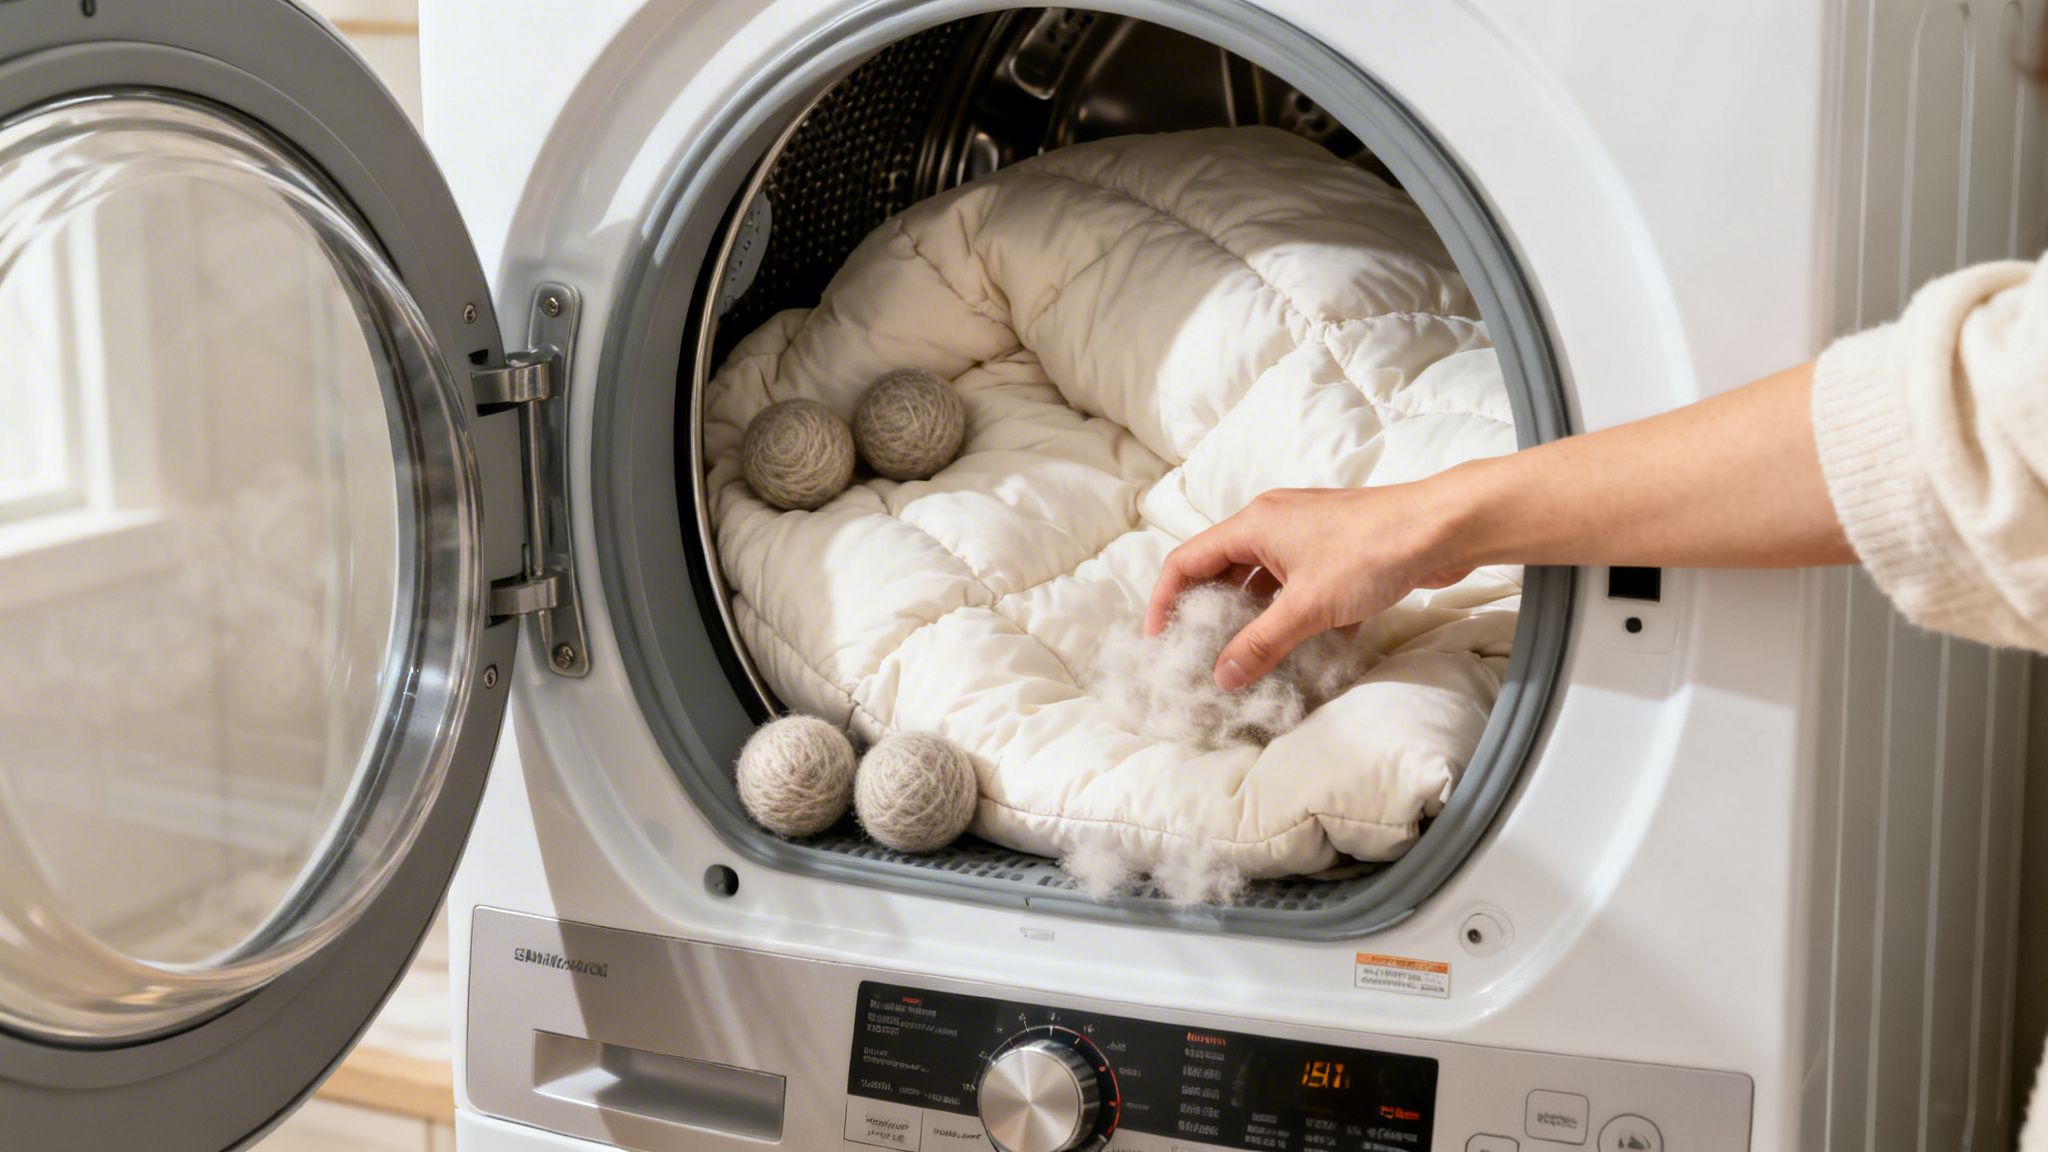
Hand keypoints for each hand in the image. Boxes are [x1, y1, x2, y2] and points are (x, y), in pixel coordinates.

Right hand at [1146, 481, 1473, 691]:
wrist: (1444, 528)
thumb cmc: (1371, 552)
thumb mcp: (1307, 607)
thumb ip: (1260, 643)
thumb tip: (1221, 677)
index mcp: (1253, 525)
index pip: (1187, 560)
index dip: (1165, 600)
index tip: (1160, 641)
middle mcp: (1272, 524)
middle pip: (1222, 570)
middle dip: (1210, 614)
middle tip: (1201, 656)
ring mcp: (1306, 537)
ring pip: (1263, 582)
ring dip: (1255, 619)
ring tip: (1248, 660)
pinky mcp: (1336, 553)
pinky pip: (1298, 587)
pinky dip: (1295, 617)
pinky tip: (1306, 652)